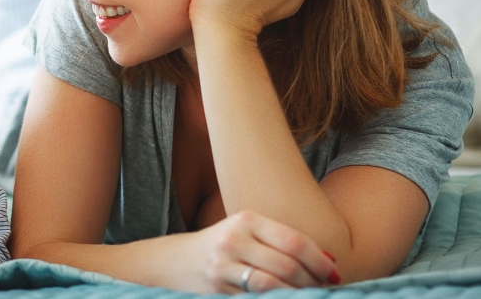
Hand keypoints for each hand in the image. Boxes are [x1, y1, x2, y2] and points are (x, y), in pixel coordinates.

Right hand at [175, 210, 339, 293]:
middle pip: (287, 266)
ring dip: (297, 294)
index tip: (335, 275)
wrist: (177, 261)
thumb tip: (329, 261)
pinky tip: (285, 298)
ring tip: (307, 296)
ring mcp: (223, 266)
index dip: (320, 261)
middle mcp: (233, 240)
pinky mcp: (217, 288)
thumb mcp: (249, 233)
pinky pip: (256, 298)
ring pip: (272, 286)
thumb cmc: (226, 246)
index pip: (294, 241)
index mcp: (247, 220)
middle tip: (324, 289)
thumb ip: (284, 243)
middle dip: (313, 282)